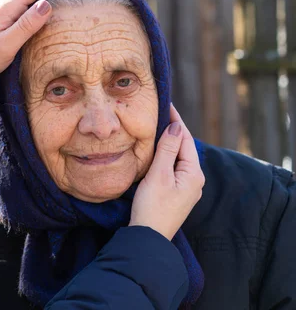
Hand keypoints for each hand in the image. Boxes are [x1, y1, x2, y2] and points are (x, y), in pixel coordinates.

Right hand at [129, 104, 204, 240]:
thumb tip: (176, 126)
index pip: (186, 138)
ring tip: (155, 127)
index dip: (176, 120)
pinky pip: (172, 167)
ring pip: (177, 158)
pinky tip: (154, 151)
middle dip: (172, 130)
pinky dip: (164, 156)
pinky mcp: (175, 194)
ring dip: (167, 143)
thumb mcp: (159, 175)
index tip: (166, 104)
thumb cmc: (153, 206)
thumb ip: (167, 149)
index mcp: (194, 173)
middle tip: (158, 112)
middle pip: (183, 147)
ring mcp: (186, 188)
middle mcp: (194, 179)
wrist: (148, 238)